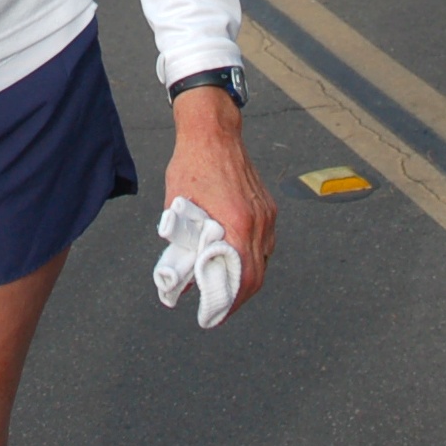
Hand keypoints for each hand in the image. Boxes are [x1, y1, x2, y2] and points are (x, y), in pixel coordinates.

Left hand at [164, 88, 275, 307]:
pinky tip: (236, 260)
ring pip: (264, 259)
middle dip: (239, 297)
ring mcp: (266, 213)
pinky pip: (265, 241)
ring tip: (225, 287)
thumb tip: (182, 274)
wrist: (213, 131)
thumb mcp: (178, 208)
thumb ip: (183, 243)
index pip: (244, 277)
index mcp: (238, 223)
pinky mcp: (267, 206)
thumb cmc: (192, 164)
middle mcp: (258, 221)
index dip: (231, 302)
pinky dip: (252, 257)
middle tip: (219, 307)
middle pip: (257, 274)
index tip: (215, 314)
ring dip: (247, 277)